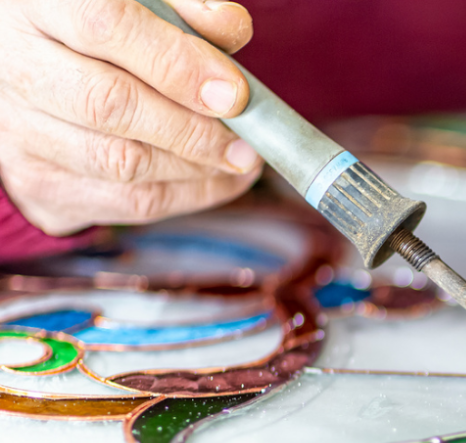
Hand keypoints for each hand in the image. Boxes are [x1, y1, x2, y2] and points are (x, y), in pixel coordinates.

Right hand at [0, 0, 262, 235]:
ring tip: (242, 160)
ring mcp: (18, 130)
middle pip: (109, 105)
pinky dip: (186, 195)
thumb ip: (184, 7)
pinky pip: (124, 202)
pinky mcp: (38, 182)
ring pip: (119, 162)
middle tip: (247, 141)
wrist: (38, 70)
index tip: (234, 93)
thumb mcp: (138, 0)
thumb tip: (230, 29)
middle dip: (192, 130)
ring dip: (195, 168)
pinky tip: (220, 179)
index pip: (105, 25)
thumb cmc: (99, 28)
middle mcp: (16, 65)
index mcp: (38, 2)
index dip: (176, 63)